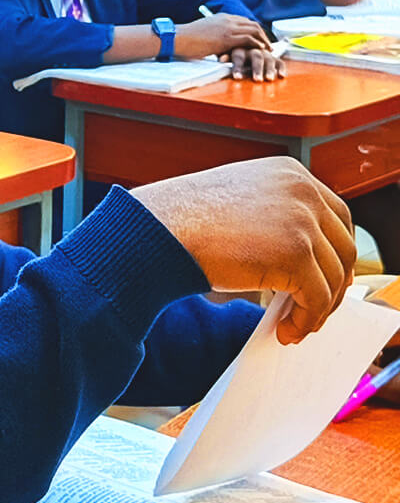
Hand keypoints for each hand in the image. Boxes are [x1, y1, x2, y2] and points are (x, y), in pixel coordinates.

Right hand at [132, 157, 355, 343]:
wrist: (159, 229)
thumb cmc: (185, 220)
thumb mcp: (241, 203)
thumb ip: (276, 217)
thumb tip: (303, 259)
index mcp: (289, 172)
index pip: (336, 215)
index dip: (336, 251)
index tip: (328, 277)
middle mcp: (302, 188)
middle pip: (343, 246)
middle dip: (335, 283)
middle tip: (315, 308)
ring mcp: (301, 219)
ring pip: (333, 277)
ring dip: (319, 308)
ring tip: (295, 325)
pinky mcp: (295, 253)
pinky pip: (317, 298)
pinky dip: (306, 321)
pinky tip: (286, 330)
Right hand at [174, 14, 270, 58]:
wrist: (178, 37)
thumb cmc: (187, 38)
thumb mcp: (204, 32)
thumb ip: (215, 34)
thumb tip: (218, 43)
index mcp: (222, 17)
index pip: (244, 21)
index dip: (254, 30)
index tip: (259, 39)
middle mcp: (227, 20)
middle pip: (252, 24)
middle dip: (262, 34)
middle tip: (267, 45)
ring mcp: (227, 28)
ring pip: (254, 30)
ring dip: (263, 40)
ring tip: (268, 50)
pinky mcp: (226, 38)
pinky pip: (248, 39)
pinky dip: (257, 45)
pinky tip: (260, 52)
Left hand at [224, 47, 285, 81]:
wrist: (244, 43)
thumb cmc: (233, 53)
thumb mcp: (227, 54)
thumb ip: (225, 57)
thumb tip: (221, 59)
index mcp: (240, 49)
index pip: (239, 57)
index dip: (238, 67)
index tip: (237, 77)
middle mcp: (253, 50)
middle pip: (257, 57)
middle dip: (257, 69)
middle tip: (257, 80)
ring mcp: (264, 53)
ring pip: (269, 60)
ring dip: (269, 69)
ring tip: (269, 79)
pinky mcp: (272, 58)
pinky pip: (279, 62)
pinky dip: (281, 68)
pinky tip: (281, 75)